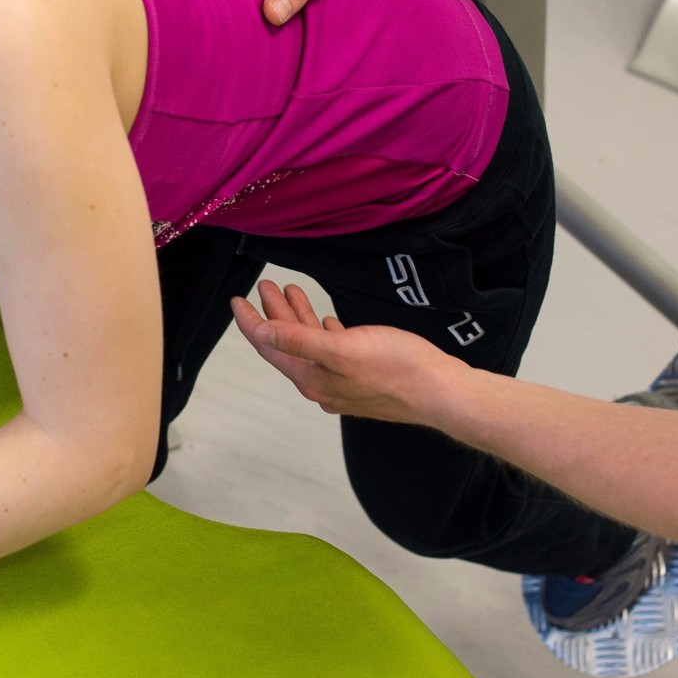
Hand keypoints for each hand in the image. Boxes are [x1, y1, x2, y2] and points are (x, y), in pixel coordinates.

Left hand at [232, 280, 462, 425]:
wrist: (440, 392)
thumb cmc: (396, 368)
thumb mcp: (341, 348)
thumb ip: (298, 340)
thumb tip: (260, 332)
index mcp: (311, 378)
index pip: (269, 346)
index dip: (250, 321)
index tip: (237, 299)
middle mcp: (322, 384)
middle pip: (288, 344)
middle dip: (273, 313)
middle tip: (265, 285)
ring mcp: (343, 383)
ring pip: (310, 345)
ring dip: (298, 317)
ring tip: (290, 290)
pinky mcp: (363, 377)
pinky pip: (332, 351)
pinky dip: (323, 331)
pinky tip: (326, 319)